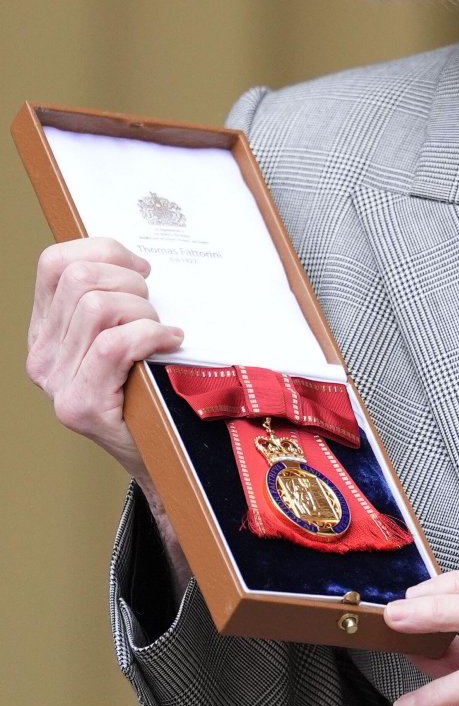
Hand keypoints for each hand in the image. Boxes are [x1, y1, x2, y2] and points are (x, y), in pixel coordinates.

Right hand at [26, 236, 182, 484]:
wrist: (161, 453)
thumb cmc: (151, 385)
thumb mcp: (124, 331)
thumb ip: (116, 297)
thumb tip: (139, 259)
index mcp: (46, 329)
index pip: (54, 262)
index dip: (104, 251)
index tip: (139, 270)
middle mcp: (42, 354)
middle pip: (80, 278)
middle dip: (130, 282)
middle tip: (153, 307)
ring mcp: (57, 382)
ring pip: (98, 307)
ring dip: (143, 311)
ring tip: (158, 331)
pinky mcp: (80, 406)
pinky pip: (115, 345)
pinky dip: (152, 334)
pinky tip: (170, 341)